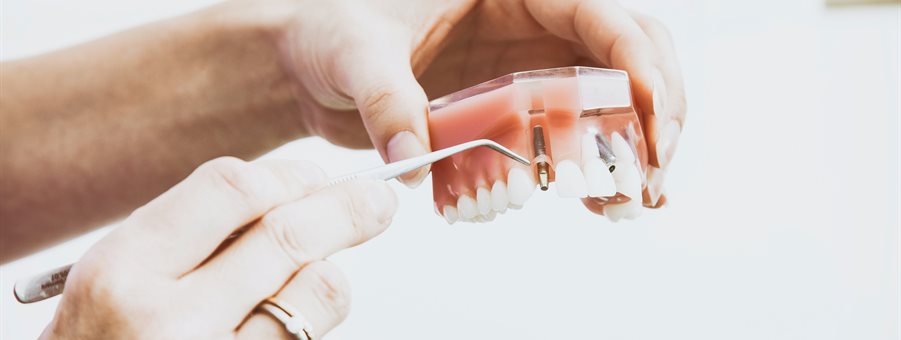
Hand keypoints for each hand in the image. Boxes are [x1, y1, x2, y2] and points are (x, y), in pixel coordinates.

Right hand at [41, 157, 396, 338]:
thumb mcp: (119, 278)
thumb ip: (191, 235)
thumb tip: (290, 192)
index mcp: (124, 270)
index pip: (231, 189)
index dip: (289, 175)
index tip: (315, 175)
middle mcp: (169, 320)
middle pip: (289, 234)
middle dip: (347, 207)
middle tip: (377, 200)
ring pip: (319, 289)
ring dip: (331, 269)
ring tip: (322, 268)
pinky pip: (311, 335)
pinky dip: (316, 314)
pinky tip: (299, 310)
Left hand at [259, 0, 683, 206]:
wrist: (305, 61)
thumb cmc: (326, 28)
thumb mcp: (355, 51)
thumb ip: (387, 100)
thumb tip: (412, 157)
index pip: (602, 15)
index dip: (640, 66)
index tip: (652, 125)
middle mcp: (532, 21)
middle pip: (627, 55)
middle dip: (654, 112)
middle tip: (650, 175)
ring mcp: (525, 65)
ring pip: (610, 97)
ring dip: (632, 148)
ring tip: (632, 202)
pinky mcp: (510, 107)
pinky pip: (568, 132)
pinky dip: (592, 165)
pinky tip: (601, 204)